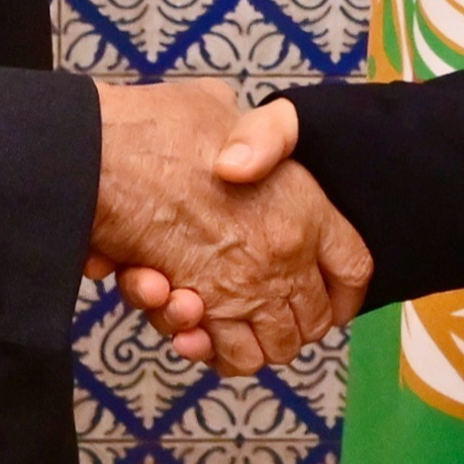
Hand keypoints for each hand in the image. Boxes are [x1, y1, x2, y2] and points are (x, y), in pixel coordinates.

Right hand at [87, 86, 369, 373]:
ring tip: (219, 320)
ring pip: (274, 347)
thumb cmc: (161, 128)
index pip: (354, 266)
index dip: (345, 292)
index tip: (332, 304)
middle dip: (291, 326)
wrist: (109, 156)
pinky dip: (212, 348)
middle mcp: (286, 255)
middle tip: (264, 318)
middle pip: (314, 319)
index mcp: (306, 206)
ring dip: (251, 344)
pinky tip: (191, 329)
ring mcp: (248, 288)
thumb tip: (241, 155)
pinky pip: (229, 354)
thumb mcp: (219, 109)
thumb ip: (244, 133)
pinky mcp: (205, 312)